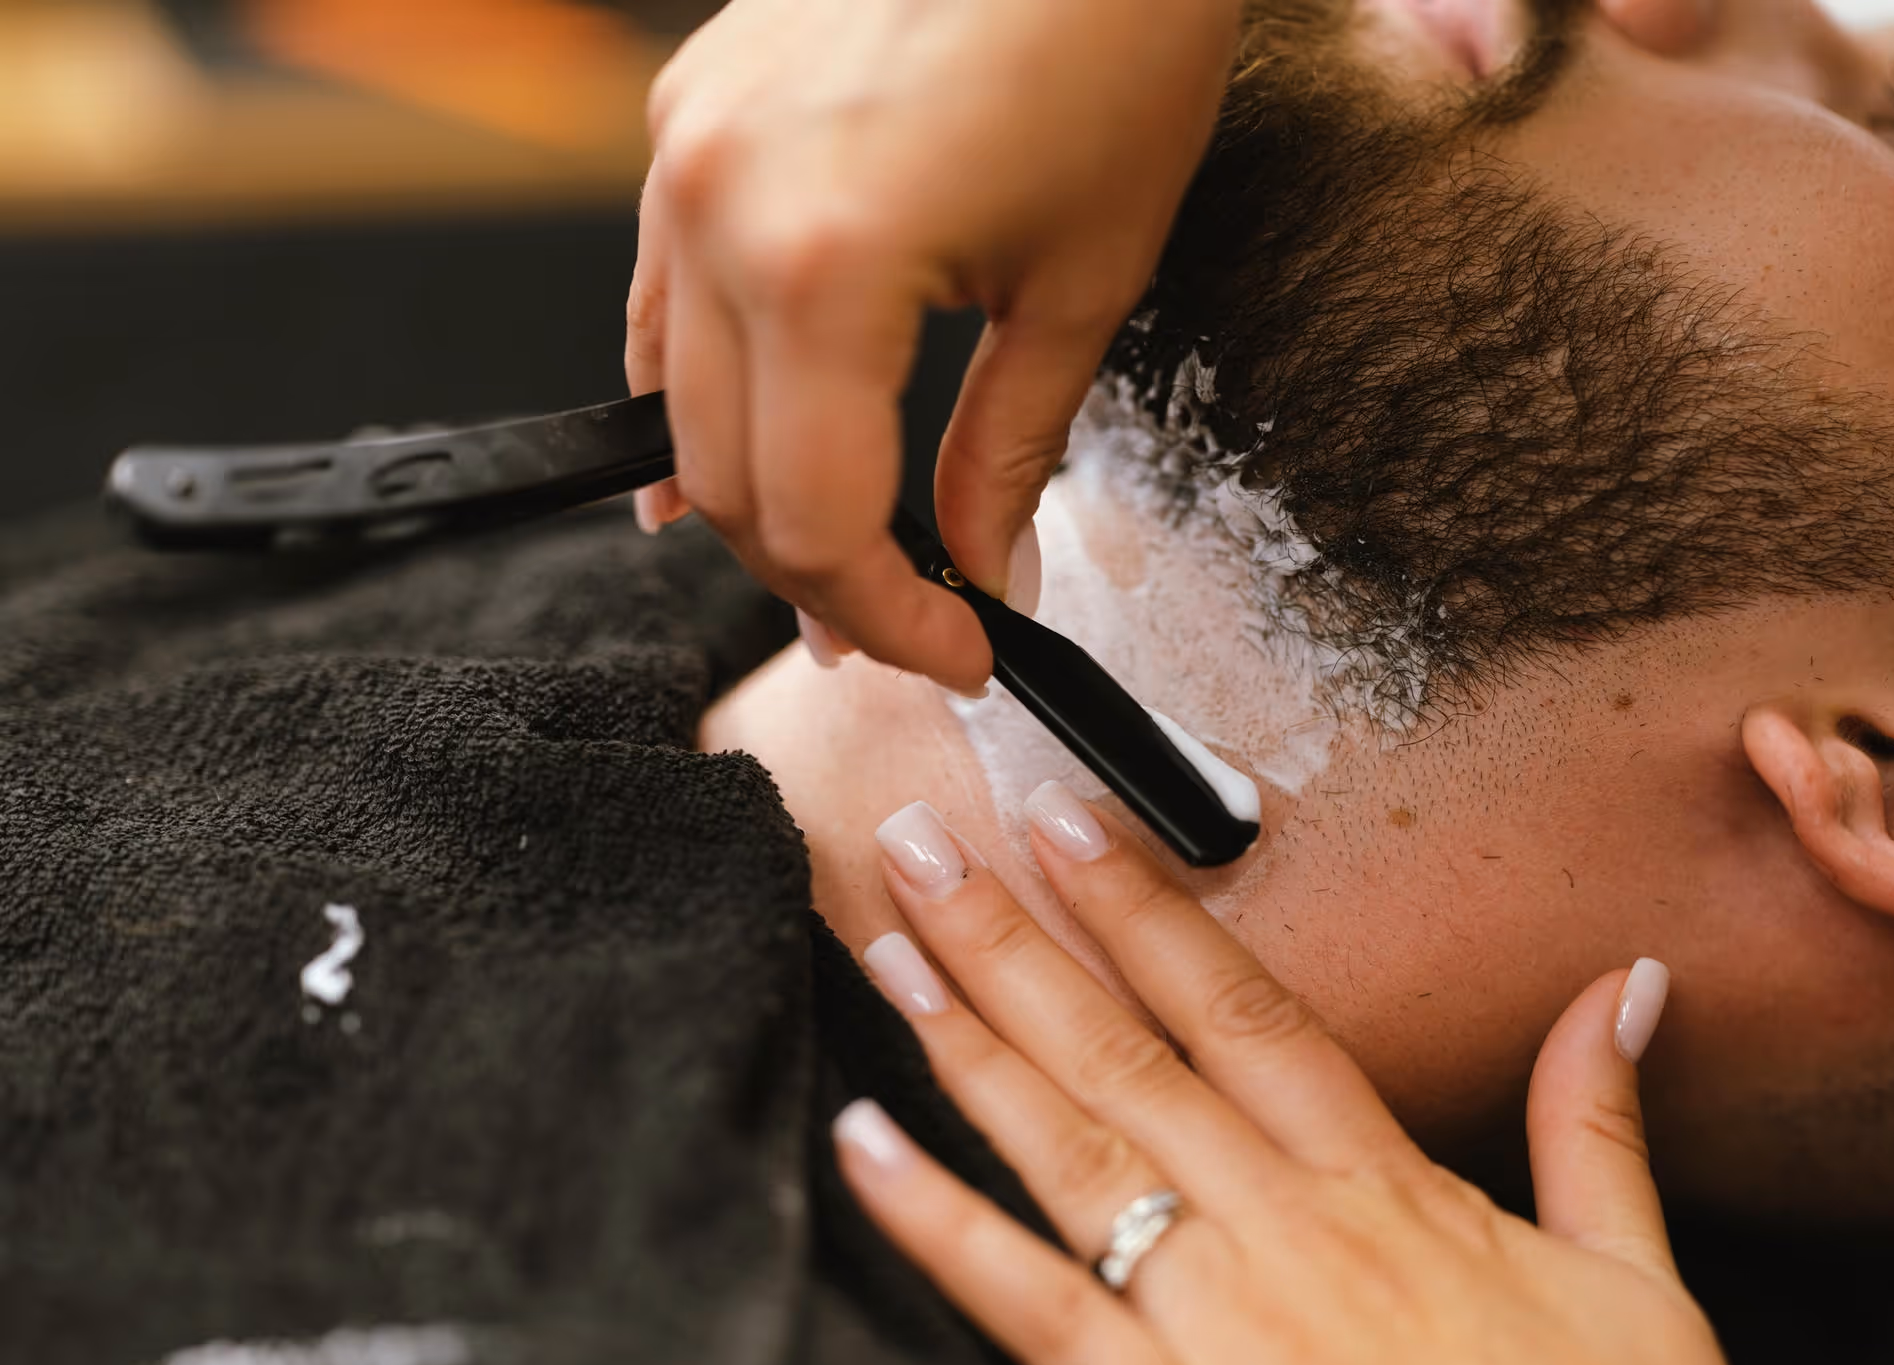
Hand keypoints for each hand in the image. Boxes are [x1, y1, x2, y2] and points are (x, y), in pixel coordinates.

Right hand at [625, 0, 1243, 690]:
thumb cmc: (1111, 38)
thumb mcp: (1082, 283)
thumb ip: (1008, 454)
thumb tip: (984, 572)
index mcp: (821, 265)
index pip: (817, 523)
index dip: (890, 620)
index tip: (958, 654)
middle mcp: (717, 208)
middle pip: (726, 484)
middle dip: (819, 582)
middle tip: (904, 627)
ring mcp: (684, 155)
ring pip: (676, 403)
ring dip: (755, 498)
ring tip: (839, 559)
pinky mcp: (686, 115)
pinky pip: (662, 300)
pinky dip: (703, 391)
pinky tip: (743, 440)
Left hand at [835, 787, 1806, 1364]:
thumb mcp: (1640, 1282)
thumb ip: (1597, 1125)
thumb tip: (1616, 992)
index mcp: (1393, 1192)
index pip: (1249, 1011)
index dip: (1153, 908)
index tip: (1078, 824)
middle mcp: (1296, 1232)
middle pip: (1133, 1053)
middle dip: (1021, 936)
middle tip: (932, 841)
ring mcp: (1234, 1325)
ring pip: (1078, 1150)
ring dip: (970, 1038)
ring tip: (890, 948)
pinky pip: (1041, 1312)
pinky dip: (944, 1225)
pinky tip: (869, 1147)